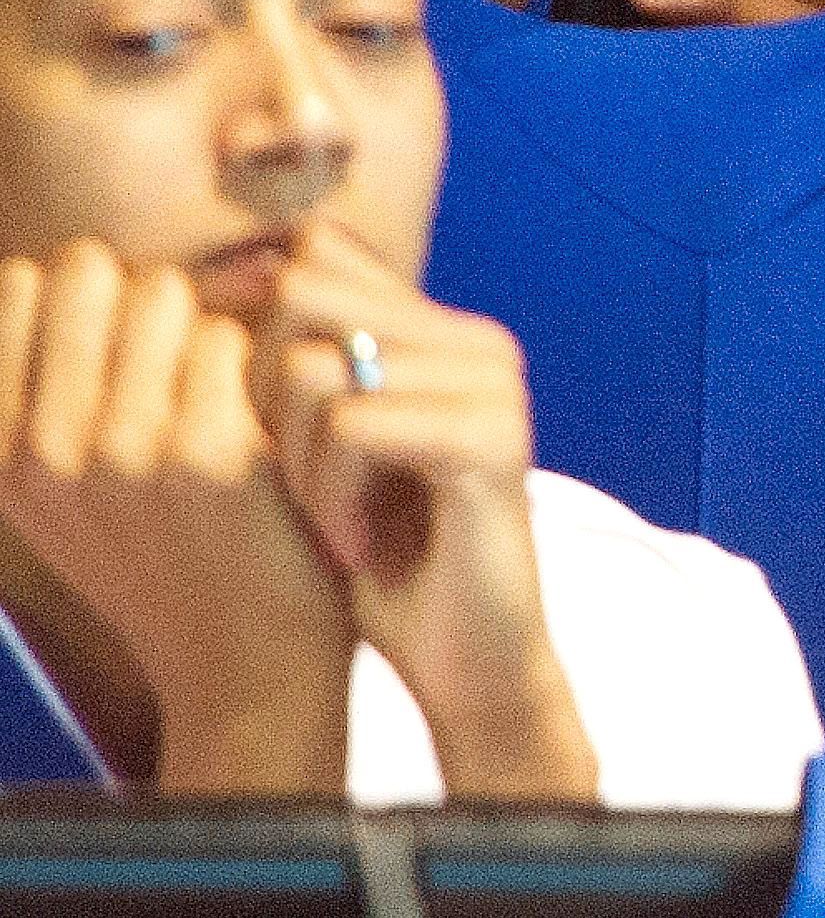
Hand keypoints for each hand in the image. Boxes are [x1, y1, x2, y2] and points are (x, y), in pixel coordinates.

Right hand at [0, 245, 348, 788]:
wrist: (246, 667)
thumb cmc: (174, 556)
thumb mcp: (68, 488)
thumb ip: (48, 387)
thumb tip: (58, 268)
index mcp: (0, 450)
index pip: (20, 283)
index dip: (88, 296)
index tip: (126, 351)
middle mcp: (43, 449)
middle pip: (92, 271)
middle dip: (148, 297)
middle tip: (185, 366)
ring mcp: (121, 451)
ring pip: (165, 292)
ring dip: (207, 326)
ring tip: (226, 398)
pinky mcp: (207, 455)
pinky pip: (233, 336)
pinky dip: (259, 360)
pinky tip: (271, 421)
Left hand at [246, 223, 588, 796]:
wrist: (464, 661)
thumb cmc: (384, 555)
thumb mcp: (319, 443)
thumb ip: (297, 354)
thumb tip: (238, 270)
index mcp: (442, 328)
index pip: (311, 256)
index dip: (255, 336)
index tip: (271, 433)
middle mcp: (478, 339)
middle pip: (299, 297)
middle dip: (263, 396)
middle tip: (301, 483)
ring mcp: (494, 384)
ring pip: (311, 368)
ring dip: (294, 462)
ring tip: (334, 521)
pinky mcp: (493, 438)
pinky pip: (351, 426)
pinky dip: (330, 497)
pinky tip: (359, 545)